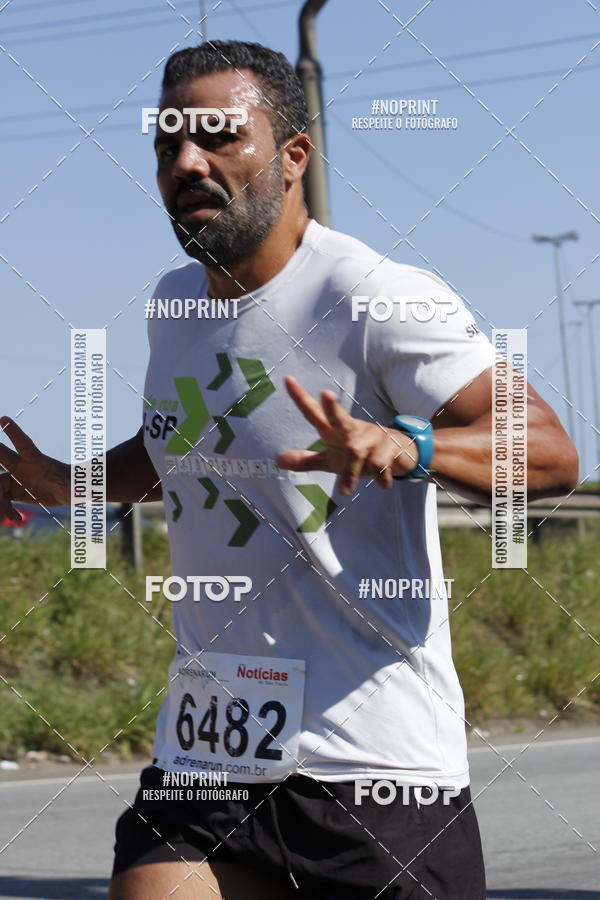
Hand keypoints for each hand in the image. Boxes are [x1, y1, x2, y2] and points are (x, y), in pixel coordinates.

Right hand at [0, 417, 70, 521]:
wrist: (71, 490)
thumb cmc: (76, 485)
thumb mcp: (76, 488)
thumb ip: (73, 489)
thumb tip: (77, 492)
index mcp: (38, 461)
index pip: (24, 444)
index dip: (14, 433)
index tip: (4, 418)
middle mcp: (23, 466)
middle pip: (3, 457)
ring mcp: (17, 478)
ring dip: (1, 504)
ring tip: (13, 518)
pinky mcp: (16, 490)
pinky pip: (2, 499)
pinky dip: (5, 510)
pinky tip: (16, 520)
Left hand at [276, 377, 416, 495]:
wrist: (401, 452)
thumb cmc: (359, 453)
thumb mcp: (331, 459)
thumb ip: (306, 460)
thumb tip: (278, 460)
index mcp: (336, 430)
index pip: (315, 413)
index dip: (301, 397)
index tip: (287, 379)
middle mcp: (353, 430)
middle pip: (340, 418)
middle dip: (333, 407)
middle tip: (326, 394)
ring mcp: (372, 439)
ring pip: (358, 453)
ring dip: (351, 472)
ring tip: (344, 492)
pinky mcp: (390, 451)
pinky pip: (382, 466)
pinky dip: (381, 477)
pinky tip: (382, 486)